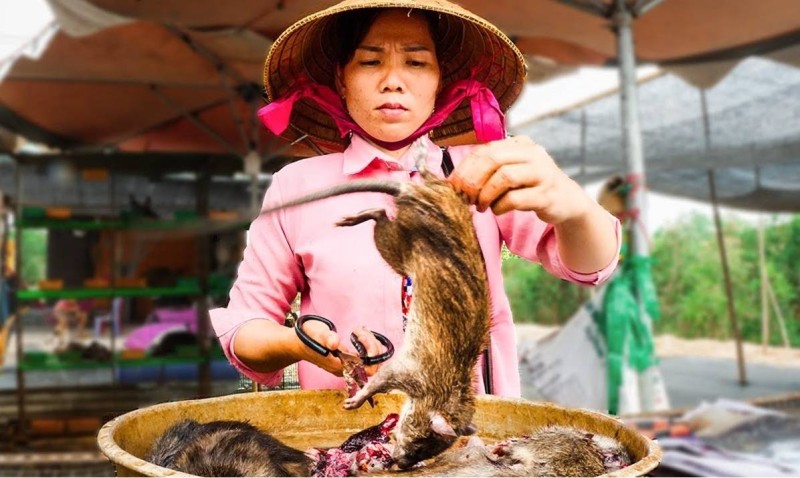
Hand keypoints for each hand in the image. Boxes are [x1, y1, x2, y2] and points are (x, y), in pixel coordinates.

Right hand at [295, 323, 387, 376]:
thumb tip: (335, 343)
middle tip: (360, 331)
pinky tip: (359, 335)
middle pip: (372, 365)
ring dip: (370, 344)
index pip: (368, 369)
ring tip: (359, 331)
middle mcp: (345, 369)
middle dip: (372, 345)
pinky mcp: (347, 361)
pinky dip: (367, 345)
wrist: (298, 343)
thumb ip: (326, 337)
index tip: (361, 337)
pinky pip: (365, 357)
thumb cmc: (307, 337)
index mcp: (340, 366)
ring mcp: (346, 366)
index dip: (371, 354)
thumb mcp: (316, 333)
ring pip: (370, 361)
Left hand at [448, 136, 592, 223]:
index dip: (465, 168)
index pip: (485, 150)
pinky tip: (497, 210)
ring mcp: (542, 173)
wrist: (567, 201)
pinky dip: (500, 206)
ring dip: (486, 194)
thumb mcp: (512, 170)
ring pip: (504, 177)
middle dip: (473, 180)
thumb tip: (455, 181)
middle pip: (493, 159)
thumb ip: (489, 169)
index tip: (454, 186)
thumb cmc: (530, 186)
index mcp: (520, 143)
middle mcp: (533, 154)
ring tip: (481, 206)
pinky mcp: (547, 195)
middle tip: (465, 197)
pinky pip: (515, 198)